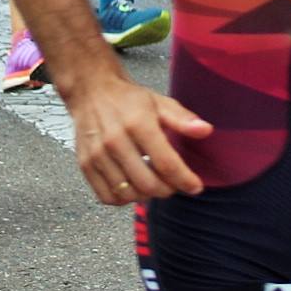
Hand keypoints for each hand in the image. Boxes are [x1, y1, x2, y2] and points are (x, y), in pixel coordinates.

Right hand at [64, 71, 212, 205]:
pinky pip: (107, 196)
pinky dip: (123, 199)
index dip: (184, 180)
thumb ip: (183, 119)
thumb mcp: (159, 102)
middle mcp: (115, 141)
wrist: (91, 91)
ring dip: (146, 196)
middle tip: (174, 184)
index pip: (166, 163)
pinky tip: (132, 187)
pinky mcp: (85, 164)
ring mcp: (97, 155)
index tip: (196, 187)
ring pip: (128, 194)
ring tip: (154, 183)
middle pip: (148, 184)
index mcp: (137, 124)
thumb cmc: (128, 99)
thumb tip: (206, 130)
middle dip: (167, 190)